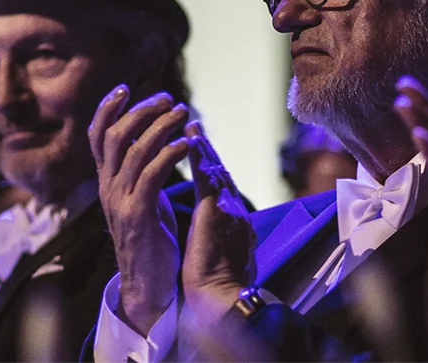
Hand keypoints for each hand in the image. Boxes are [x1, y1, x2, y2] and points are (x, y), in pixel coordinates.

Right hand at [89, 86, 186, 334]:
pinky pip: (151, 176)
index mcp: (107, 181)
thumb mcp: (141, 197)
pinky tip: (186, 143)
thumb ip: (139, 170)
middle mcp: (108, 188)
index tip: (125, 88)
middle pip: (114, 136)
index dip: (107, 109)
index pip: (97, 137)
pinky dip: (169, 154)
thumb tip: (146, 139)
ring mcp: (120, 202)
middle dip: (141, 112)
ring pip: (133, 152)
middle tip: (169, 99)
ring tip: (183, 113)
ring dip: (160, 127)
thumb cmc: (153, 238)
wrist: (149, 284)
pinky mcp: (138, 216)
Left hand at [182, 121, 255, 320]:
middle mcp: (236, 211)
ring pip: (216, 170)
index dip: (211, 169)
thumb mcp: (220, 255)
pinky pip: (208, 177)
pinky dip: (201, 157)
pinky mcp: (217, 211)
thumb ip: (219, 237)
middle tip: (194, 128)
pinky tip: (192, 141)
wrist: (223, 300)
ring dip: (204, 147)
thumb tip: (214, 232)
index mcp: (236, 223)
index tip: (200, 152)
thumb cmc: (219, 286)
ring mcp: (229, 208)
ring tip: (191, 126)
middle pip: (221, 173)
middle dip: (208, 151)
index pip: (222, 190)